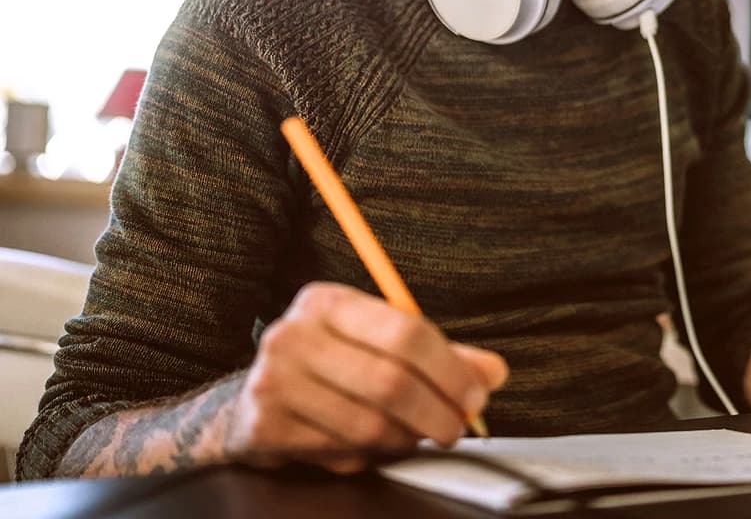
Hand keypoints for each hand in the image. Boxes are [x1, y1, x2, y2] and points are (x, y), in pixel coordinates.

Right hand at [226, 282, 507, 471]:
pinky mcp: (263, 427)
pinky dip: (367, 456)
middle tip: (458, 427)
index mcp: (328, 302)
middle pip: (391, 381)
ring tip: (416, 437)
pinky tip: (369, 446)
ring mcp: (273, 382)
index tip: (477, 395)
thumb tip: (493, 373)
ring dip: (406, 439)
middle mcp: (294, 335)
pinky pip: (339, 452)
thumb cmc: (330, 366)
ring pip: (369, 424)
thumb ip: (439, 355)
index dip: (451, 369)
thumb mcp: (380, 344)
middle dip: (438, 412)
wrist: (248, 402)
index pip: (406, 331)